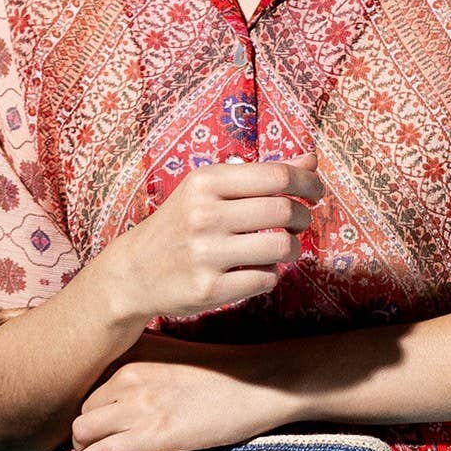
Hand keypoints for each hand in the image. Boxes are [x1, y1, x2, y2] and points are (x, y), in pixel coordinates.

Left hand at [45, 331, 286, 450]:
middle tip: (94, 441)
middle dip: (83, 427)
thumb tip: (116, 380)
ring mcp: (138, 405)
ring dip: (80, 446)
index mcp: (132, 352)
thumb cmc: (221, 371)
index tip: (82, 418)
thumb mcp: (172, 354)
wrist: (258, 383)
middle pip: (81, 407)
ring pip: (82, 430)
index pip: (86, 380)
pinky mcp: (152, 435)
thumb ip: (141, 362)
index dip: (83, 404)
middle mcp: (127, 374)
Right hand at [100, 150, 324, 326]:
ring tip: (281, 248)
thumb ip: (262, 174)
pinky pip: (266, 279)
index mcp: (205, 182)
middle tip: (298, 224)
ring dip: (291, 249)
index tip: (315, 192)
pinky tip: (255, 269)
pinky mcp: (209, 289)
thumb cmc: (181, 224)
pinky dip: (269, 274)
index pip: (277, 176)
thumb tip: (311, 161)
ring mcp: (205, 254)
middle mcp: (204, 215)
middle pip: (285, 212)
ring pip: (281, 248)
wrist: (134, 271)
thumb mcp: (211, 189)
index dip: (308, 184)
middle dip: (303, 218)